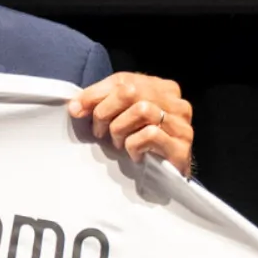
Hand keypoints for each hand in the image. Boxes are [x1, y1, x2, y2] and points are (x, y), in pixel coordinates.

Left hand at [67, 73, 194, 174]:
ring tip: (118, 143)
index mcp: (162, 88)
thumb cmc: (141, 144)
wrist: (167, 177)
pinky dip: (133, 145)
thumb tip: (75, 106)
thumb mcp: (120, 116)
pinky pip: (150, 134)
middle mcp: (176, 103)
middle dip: (106, 111)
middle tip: (99, 131)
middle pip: (130, 92)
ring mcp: (181, 124)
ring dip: (120, 129)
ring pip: (141, 110)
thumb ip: (100, 104)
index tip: (77, 110)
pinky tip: (133, 154)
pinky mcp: (181, 146)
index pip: (123, 80)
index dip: (95, 94)